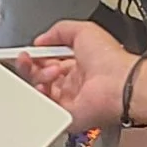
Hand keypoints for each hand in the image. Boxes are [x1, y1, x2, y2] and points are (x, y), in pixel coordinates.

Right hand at [2, 16, 135, 133]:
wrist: (119, 83)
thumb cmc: (110, 59)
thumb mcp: (83, 31)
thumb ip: (59, 31)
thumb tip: (41, 39)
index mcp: (78, 64)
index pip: (47, 61)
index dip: (35, 56)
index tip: (26, 52)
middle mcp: (73, 83)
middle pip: (39, 77)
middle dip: (30, 66)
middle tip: (27, 59)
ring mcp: (69, 100)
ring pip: (38, 91)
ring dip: (38, 77)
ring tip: (52, 70)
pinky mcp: (66, 116)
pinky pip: (43, 109)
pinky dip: (39, 96)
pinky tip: (44, 86)